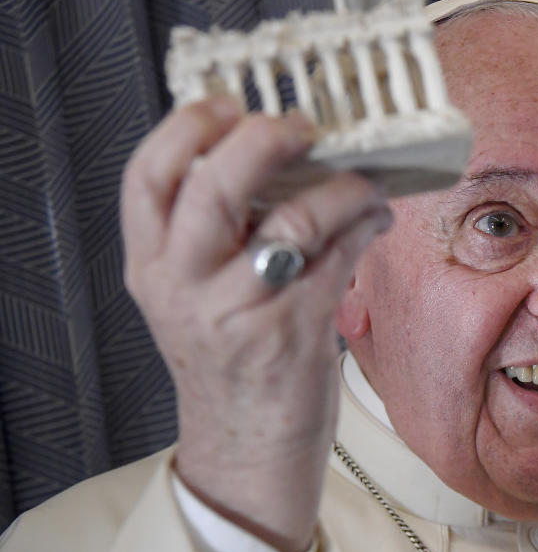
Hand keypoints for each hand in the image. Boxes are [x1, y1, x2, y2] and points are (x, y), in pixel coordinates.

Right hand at [121, 97, 390, 551]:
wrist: (246, 448)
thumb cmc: (231, 360)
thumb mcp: (195, 296)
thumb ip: (216, 235)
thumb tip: (286, 159)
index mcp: (151, 267)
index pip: (147, 178)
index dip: (188, 128)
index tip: (230, 103)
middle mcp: (184, 287)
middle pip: (213, 187)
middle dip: (265, 140)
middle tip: (303, 129)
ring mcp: (239, 313)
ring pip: (294, 219)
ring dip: (344, 187)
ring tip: (366, 183)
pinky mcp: (294, 333)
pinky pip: (338, 256)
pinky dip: (366, 223)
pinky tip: (376, 218)